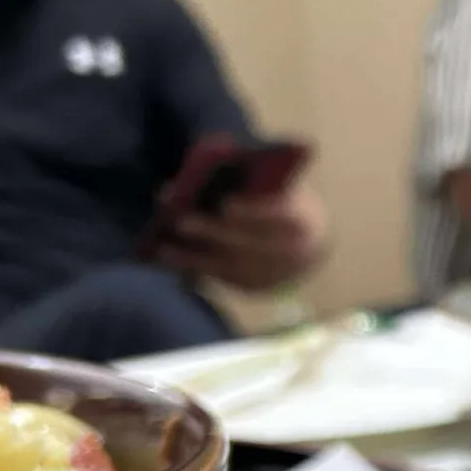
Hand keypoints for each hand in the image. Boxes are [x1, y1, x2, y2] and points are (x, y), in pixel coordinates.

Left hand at [158, 186, 328, 291]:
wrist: (306, 241)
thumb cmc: (278, 202)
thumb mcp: (271, 188)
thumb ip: (245, 182)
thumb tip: (199, 183)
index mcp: (303, 220)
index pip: (283, 217)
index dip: (254, 212)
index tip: (225, 204)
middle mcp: (295, 254)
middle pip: (251, 245)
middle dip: (214, 233)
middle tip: (182, 221)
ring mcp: (277, 275)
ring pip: (232, 267)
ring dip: (195, 257)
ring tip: (164, 246)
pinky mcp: (257, 288)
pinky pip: (222, 279)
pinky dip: (195, 267)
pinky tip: (169, 257)